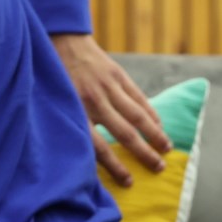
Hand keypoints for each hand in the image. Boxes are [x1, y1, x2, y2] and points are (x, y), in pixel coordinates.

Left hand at [51, 33, 171, 184]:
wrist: (60, 40)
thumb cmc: (54, 79)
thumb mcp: (55, 105)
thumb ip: (70, 127)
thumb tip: (82, 157)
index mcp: (76, 112)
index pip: (99, 148)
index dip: (115, 167)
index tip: (129, 182)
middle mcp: (94, 101)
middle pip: (125, 134)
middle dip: (144, 154)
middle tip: (158, 169)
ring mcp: (108, 87)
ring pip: (137, 116)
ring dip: (155, 134)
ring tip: (167, 148)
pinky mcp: (117, 75)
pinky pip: (138, 97)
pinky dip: (151, 112)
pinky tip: (159, 124)